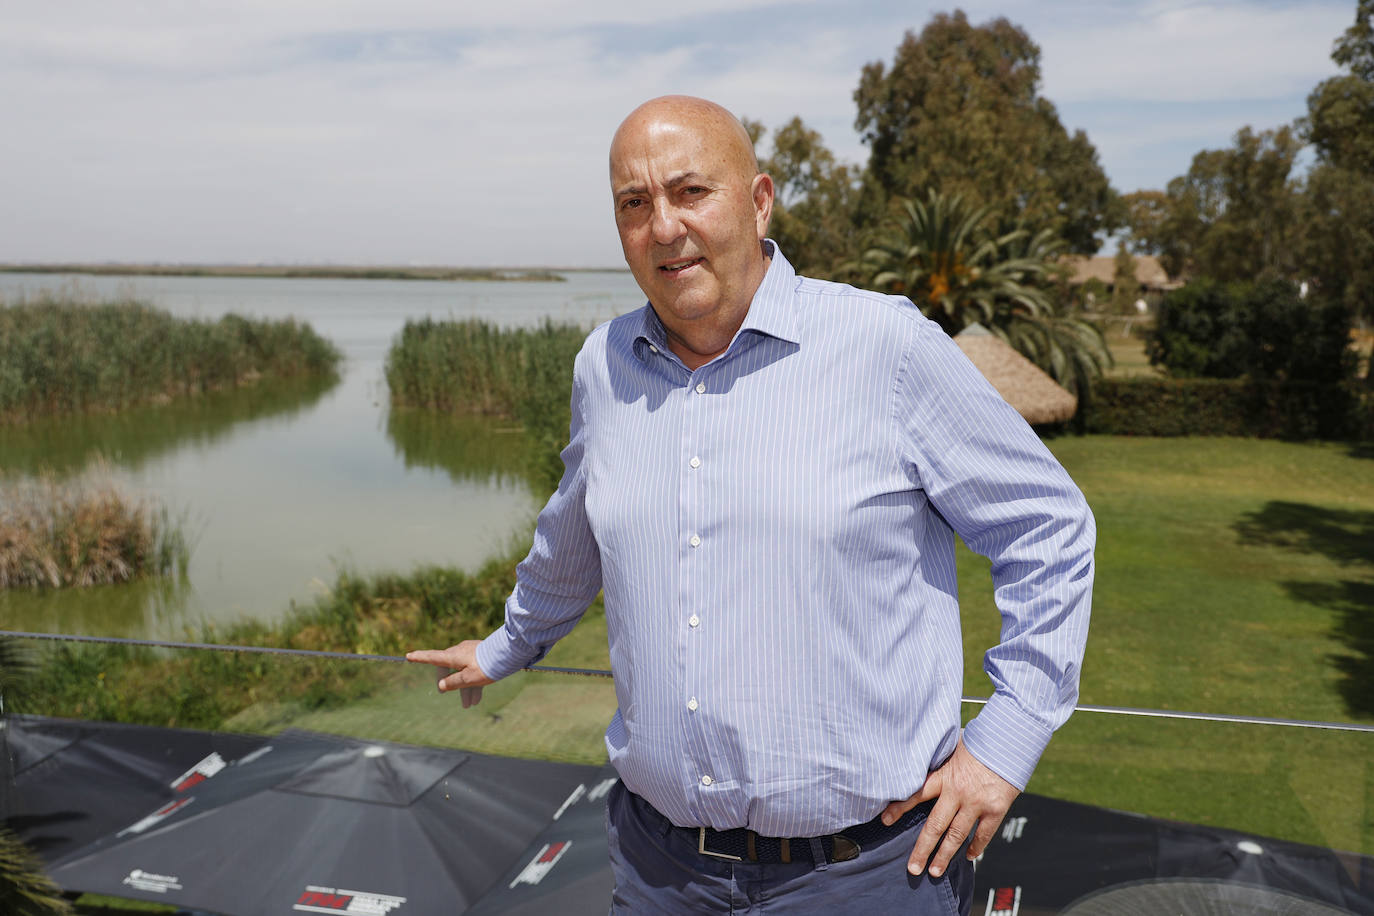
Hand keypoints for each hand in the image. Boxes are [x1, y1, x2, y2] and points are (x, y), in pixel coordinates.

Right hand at [405, 640, 493, 707]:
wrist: (509, 653)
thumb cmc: (487, 666)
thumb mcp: (469, 679)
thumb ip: (453, 683)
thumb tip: (441, 686)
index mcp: (454, 656)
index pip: (432, 657)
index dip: (420, 658)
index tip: (408, 656)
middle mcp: (460, 652)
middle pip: (448, 669)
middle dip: (450, 685)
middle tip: (449, 696)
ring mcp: (470, 653)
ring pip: (462, 672)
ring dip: (465, 689)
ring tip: (469, 705)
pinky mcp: (480, 656)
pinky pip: (472, 671)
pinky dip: (473, 683)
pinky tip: (477, 698)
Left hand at [881, 738, 1018, 877]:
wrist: (1009, 740)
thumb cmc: (979, 742)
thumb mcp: (953, 747)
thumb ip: (939, 760)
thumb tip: (919, 757)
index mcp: (944, 775)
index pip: (916, 793)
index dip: (899, 808)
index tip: (884, 820)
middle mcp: (957, 792)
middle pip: (935, 826)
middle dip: (922, 849)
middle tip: (912, 869)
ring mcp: (976, 803)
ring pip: (956, 836)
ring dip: (944, 856)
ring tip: (934, 872)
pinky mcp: (996, 809)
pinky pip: (983, 834)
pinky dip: (976, 847)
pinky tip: (969, 856)